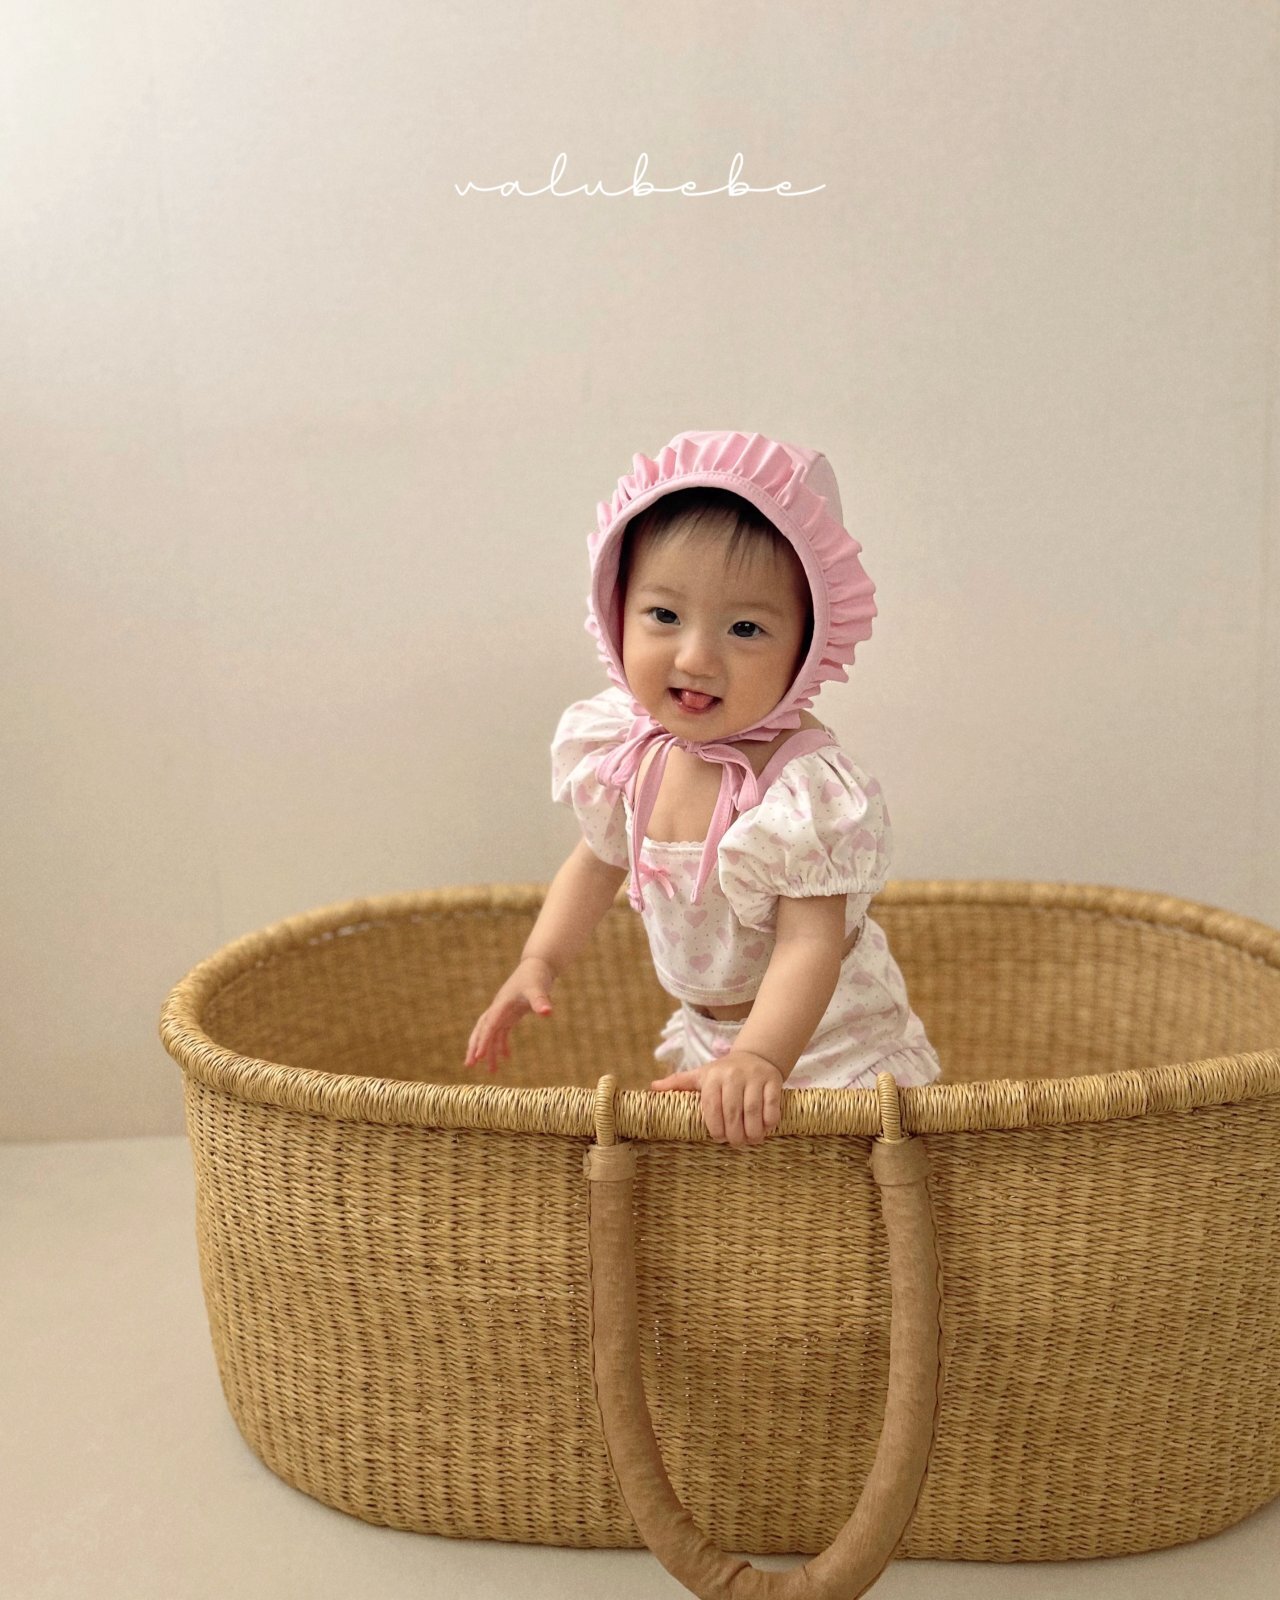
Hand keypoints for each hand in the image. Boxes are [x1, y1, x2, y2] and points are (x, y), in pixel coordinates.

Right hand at [464, 957, 555, 1074]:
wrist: (538, 965)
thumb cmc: (537, 975)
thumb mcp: (539, 988)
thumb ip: (541, 1001)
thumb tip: (547, 1012)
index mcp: (502, 1004)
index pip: (490, 1025)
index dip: (483, 1040)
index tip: (478, 1056)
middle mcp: (499, 1008)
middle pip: (482, 1029)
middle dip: (475, 1047)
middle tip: (469, 1065)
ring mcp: (503, 1011)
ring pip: (490, 1033)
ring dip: (488, 1050)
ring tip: (490, 1071)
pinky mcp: (510, 1013)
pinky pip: (501, 1031)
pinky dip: (501, 1044)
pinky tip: (505, 1057)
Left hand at [650, 1050, 784, 1146]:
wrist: (755, 1056)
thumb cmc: (723, 1072)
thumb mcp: (700, 1075)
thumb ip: (678, 1082)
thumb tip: (652, 1089)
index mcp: (712, 1076)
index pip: (712, 1107)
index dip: (716, 1127)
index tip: (719, 1139)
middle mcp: (733, 1075)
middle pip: (733, 1112)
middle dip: (735, 1134)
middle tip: (737, 1143)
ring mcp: (754, 1078)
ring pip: (753, 1111)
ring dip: (753, 1132)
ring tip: (751, 1140)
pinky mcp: (773, 1081)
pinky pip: (772, 1106)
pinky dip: (769, 1121)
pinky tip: (765, 1129)